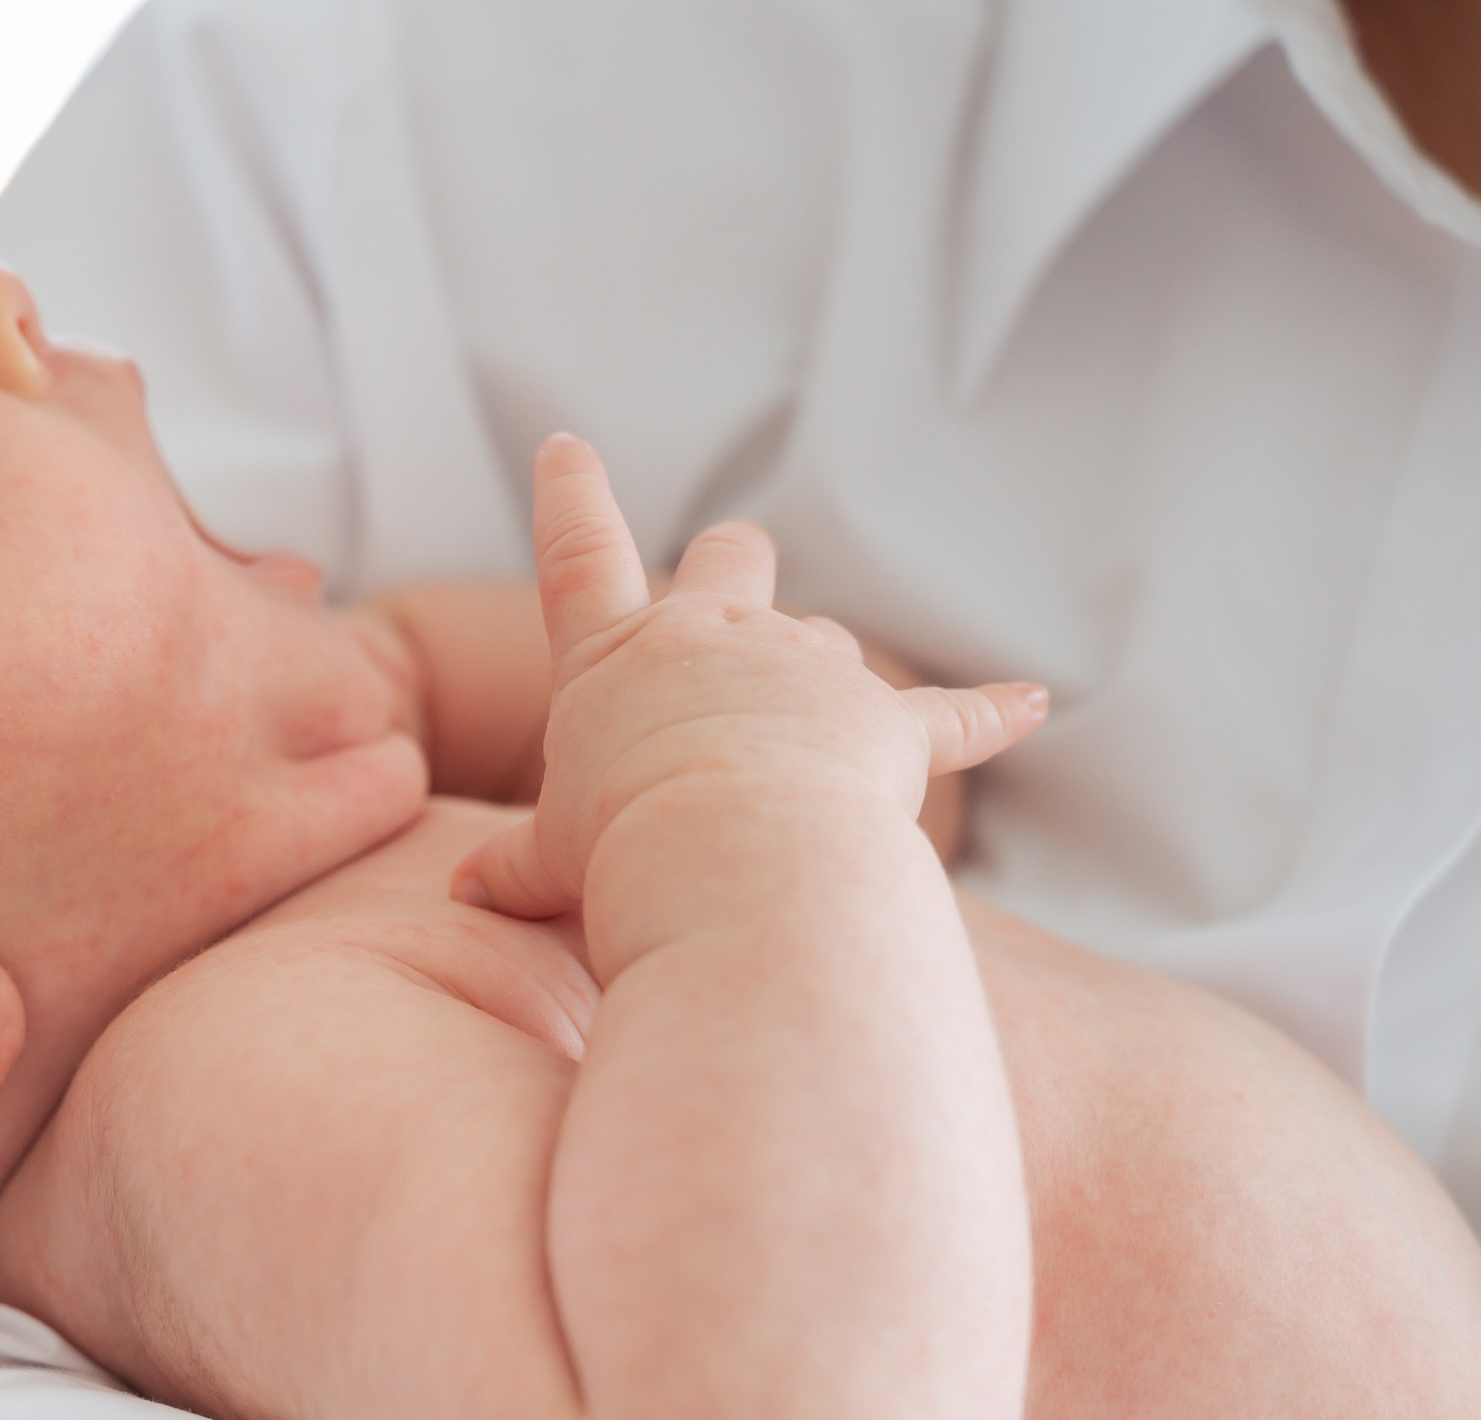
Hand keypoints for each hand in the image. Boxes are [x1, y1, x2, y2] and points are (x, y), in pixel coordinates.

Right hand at [452, 434, 1045, 919]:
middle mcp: (713, 637)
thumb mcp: (547, 861)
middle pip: (726, 556)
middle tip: (734, 558)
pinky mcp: (884, 724)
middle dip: (730, 557)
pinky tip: (1036, 702)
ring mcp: (804, 669)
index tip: (567, 446)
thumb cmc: (622, 851)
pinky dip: (993, 710)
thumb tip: (460, 896)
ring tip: (819, 724)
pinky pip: (951, 715)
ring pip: (821, 636)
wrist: (731, 854)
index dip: (569, 498)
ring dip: (819, 666)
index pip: (578, 557)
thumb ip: (510, 868)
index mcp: (617, 660)